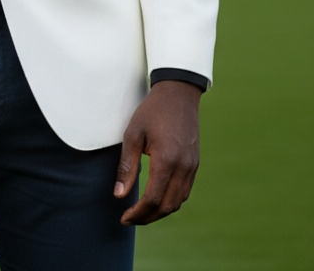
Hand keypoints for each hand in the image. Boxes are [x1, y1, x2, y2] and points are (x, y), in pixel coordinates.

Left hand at [114, 79, 200, 224]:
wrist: (178, 93)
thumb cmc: (152, 111)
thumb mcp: (133, 134)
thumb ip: (127, 166)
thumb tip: (119, 195)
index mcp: (167, 160)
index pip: (152, 199)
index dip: (137, 213)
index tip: (123, 218)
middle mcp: (183, 167)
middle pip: (167, 206)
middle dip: (148, 217)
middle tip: (130, 219)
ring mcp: (192, 166)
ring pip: (178, 202)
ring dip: (160, 211)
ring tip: (141, 212)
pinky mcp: (195, 163)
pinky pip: (185, 191)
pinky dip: (171, 201)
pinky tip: (157, 198)